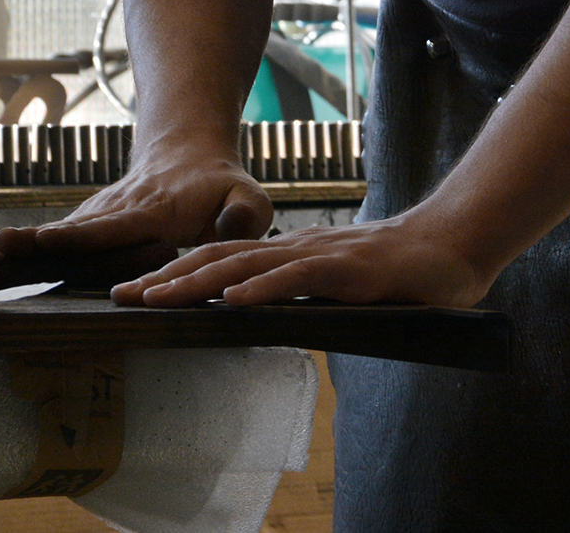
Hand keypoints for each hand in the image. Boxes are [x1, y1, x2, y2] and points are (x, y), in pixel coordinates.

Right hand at [0, 146, 272, 261]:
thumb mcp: (249, 198)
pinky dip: (27, 250)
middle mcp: (119, 210)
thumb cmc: (222, 185)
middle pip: (71, 231)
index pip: (111, 229)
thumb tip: (228, 233)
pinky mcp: (92, 221)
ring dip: (20, 247)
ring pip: (59, 234)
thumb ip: (245, 217)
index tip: (46, 243)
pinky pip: (60, 238)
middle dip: (32, 241)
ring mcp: (101, 214)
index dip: (79, 238)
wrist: (187, 151)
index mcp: (153, 211)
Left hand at [111, 205, 494, 310]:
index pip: (218, 264)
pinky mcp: (346, 270)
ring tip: (154, 297)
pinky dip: (261, 291)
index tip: (134, 293)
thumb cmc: (395, 276)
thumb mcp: (334, 290)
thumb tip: (260, 323)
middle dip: (164, 278)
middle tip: (119, 295)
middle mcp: (291, 250)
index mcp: (285, 256)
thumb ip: (299, 300)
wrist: (449, 246)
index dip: (173, 276)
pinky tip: (231, 302)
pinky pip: (296, 279)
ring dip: (195, 283)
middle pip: (215, 261)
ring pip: (244, 266)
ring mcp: (317, 256)